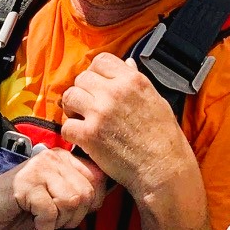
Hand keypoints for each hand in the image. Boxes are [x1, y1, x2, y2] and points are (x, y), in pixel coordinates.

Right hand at [0, 148, 105, 229]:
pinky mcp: (25, 185)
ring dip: (58, 224)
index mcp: (62, 160)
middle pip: (86, 193)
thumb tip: (99, 201)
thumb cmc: (16, 210)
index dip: (92, 204)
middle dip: (73, 218)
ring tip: (41, 226)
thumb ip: (76, 196)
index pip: (98, 178)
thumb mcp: (53, 202)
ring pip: (70, 201)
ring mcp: (38, 170)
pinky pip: (49, 213)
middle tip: (54, 225)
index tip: (72, 215)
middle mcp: (52, 159)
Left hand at [62, 52, 199, 202]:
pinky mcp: (89, 135)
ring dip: (72, 108)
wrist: (163, 168)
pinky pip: (66, 125)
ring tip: (82, 119)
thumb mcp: (156, 100)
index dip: (95, 72)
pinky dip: (71, 132)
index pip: (100, 60)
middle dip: (83, 90)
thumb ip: (137, 79)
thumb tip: (128, 64)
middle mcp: (114, 92)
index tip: (96, 84)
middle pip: (81, 78)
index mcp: (132, 80)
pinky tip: (82, 138)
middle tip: (88, 106)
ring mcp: (100, 113)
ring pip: (69, 97)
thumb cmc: (164, 138)